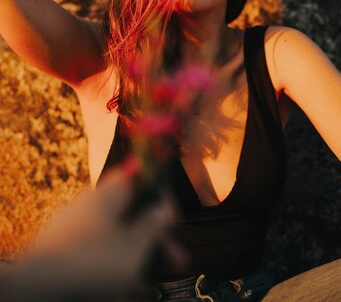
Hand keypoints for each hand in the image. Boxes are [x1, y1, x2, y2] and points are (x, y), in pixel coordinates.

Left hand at [8, 163, 184, 301]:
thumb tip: (162, 209)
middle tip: (176, 260)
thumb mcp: (134, 246)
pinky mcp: (62, 258)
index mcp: (105, 196)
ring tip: (151, 284)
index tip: (172, 216)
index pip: (135, 177)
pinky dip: (114, 273)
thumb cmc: (92, 263)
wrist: (36, 293)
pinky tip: (127, 293)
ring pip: (114, 242)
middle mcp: (88, 208)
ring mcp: (72, 233)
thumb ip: (153, 226)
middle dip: (154, 239)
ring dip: (137, 260)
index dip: (157, 193)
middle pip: (128, 216)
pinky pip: (96, 260)